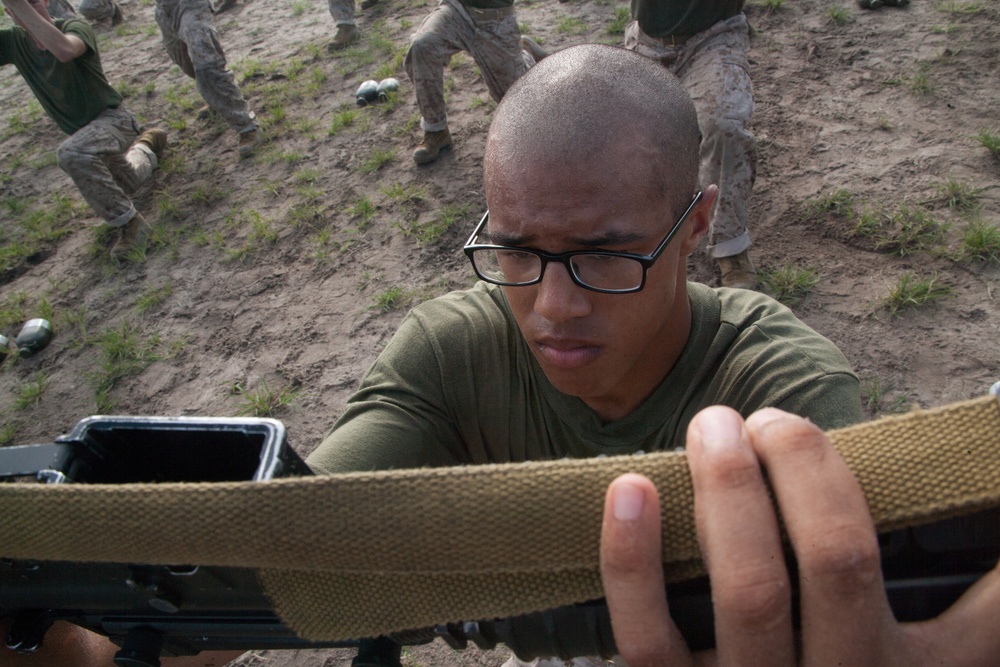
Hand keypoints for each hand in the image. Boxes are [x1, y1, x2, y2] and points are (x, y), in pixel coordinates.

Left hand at [599, 406, 999, 666]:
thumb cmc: (827, 661)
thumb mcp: (912, 647)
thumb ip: (955, 602)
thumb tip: (987, 534)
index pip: (976, 611)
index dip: (967, 541)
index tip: (922, 460)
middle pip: (836, 562)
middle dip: (803, 466)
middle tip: (773, 420)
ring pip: (750, 593)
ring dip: (729, 490)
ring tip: (713, 426)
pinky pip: (648, 635)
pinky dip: (631, 558)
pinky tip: (631, 487)